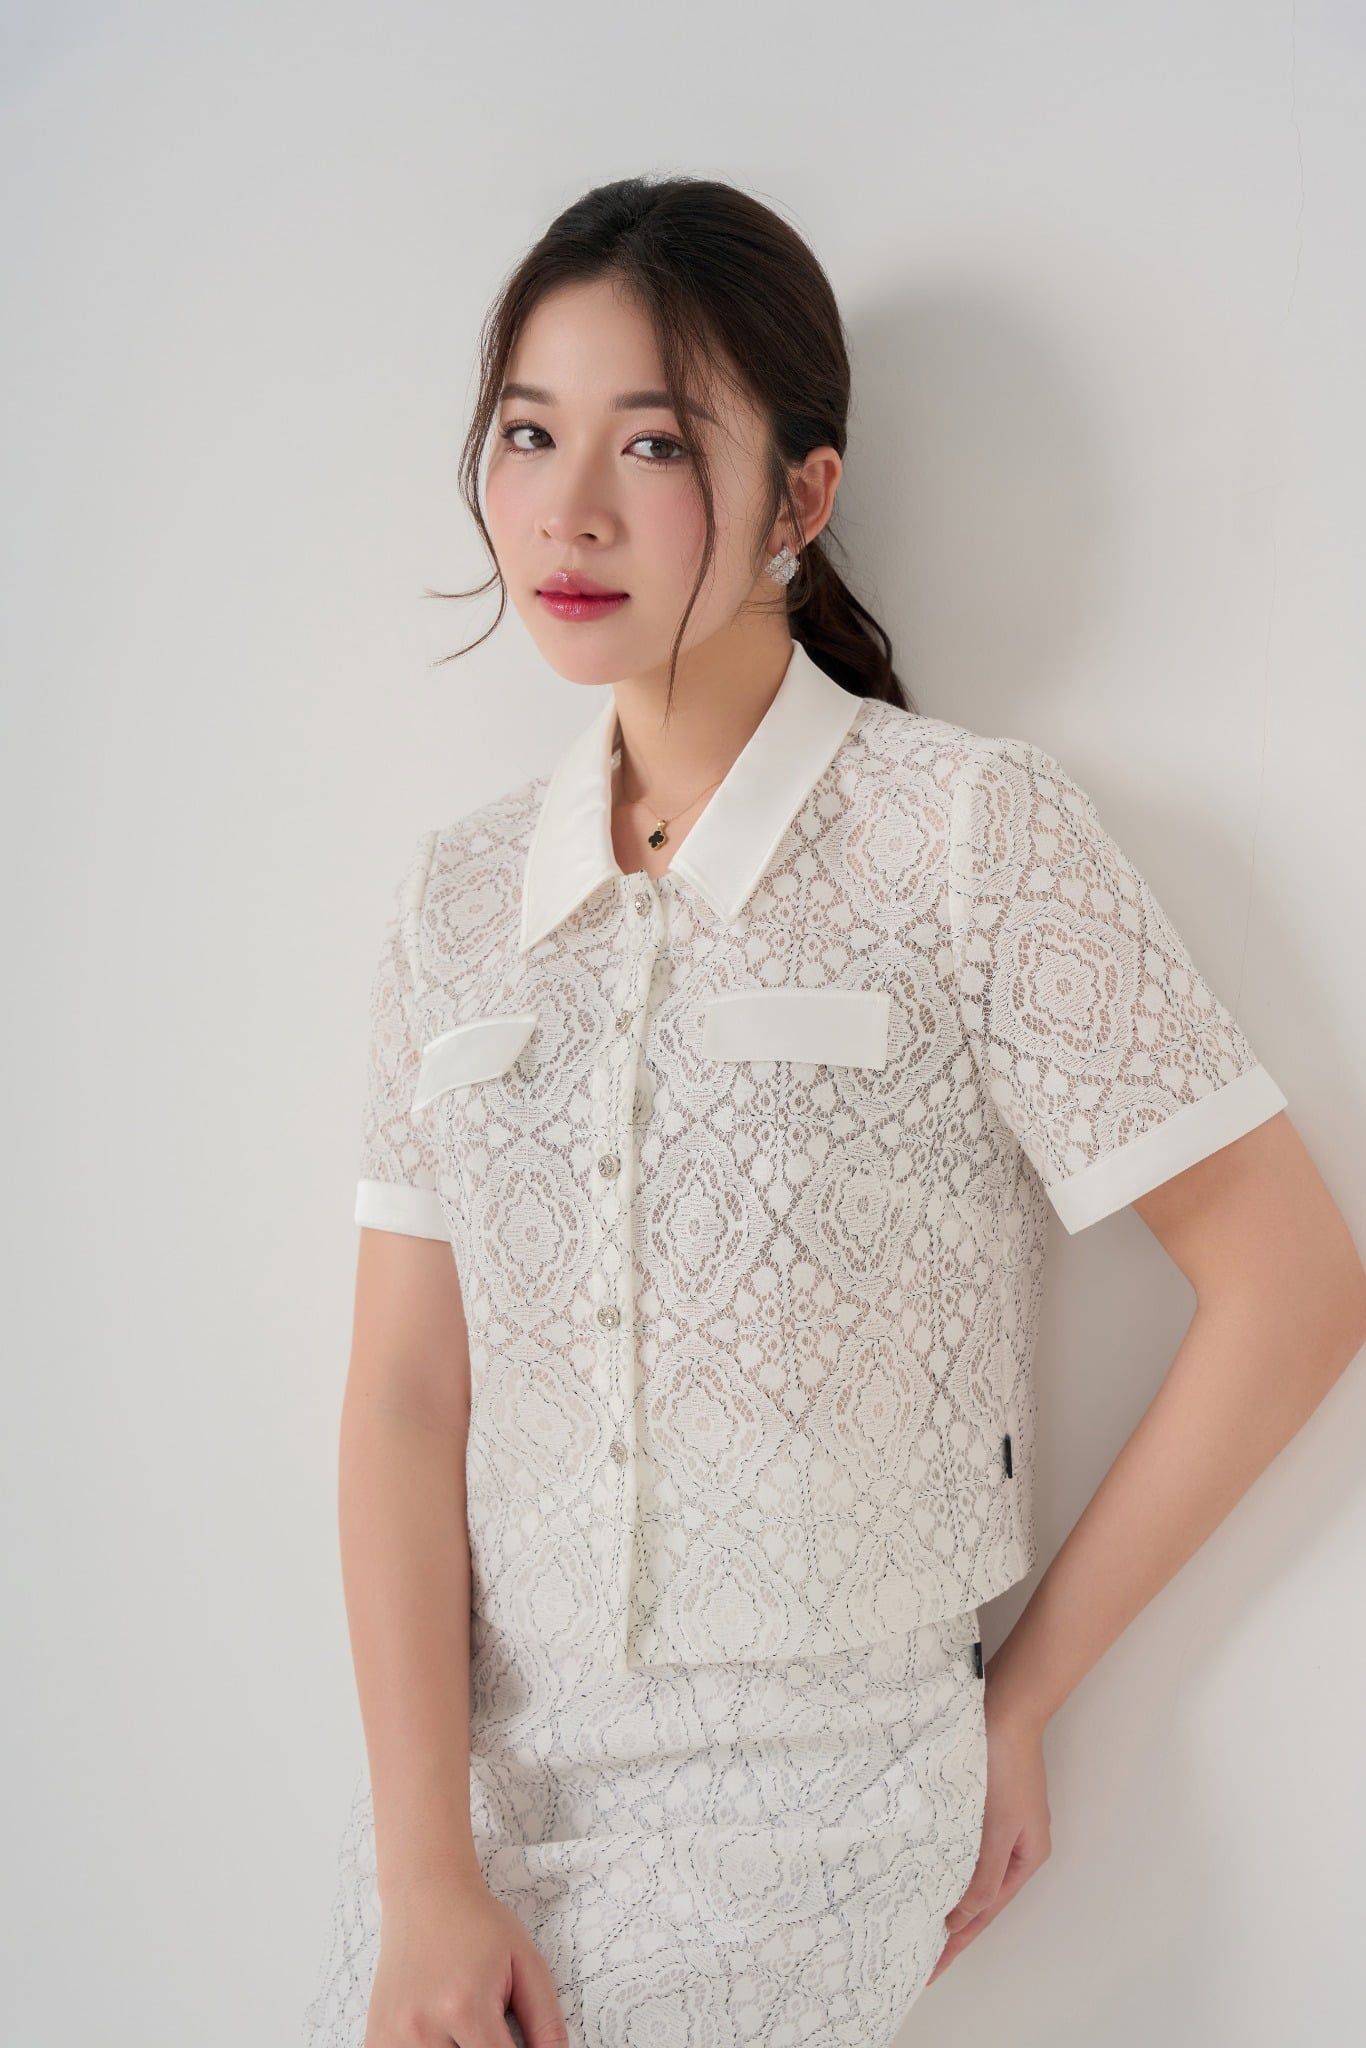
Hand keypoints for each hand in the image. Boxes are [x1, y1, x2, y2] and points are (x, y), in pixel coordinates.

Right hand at [364, 1867, 568, 2046]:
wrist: (425, 1893)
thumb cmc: (477, 1923)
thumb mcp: (525, 1961)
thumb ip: (545, 2020)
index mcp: (465, 2006)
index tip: (519, 2046)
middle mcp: (423, 2028)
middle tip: (491, 2029)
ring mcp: (393, 2037)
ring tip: (464, 2027)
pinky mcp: (377, 2039)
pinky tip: (438, 2032)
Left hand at [925, 1670, 1051, 1986]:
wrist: (1005, 1707)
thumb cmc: (1005, 1763)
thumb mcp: (998, 1827)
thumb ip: (983, 1875)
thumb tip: (963, 1919)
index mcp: (1025, 1856)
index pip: (984, 1913)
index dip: (957, 1943)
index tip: (930, 1970)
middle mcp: (1014, 1845)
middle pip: (978, 1900)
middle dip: (952, 1930)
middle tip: (920, 1959)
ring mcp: (997, 1824)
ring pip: (967, 1874)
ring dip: (945, 1898)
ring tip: (918, 1923)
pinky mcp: (980, 1803)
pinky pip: (960, 1847)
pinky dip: (944, 1866)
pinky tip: (925, 1872)